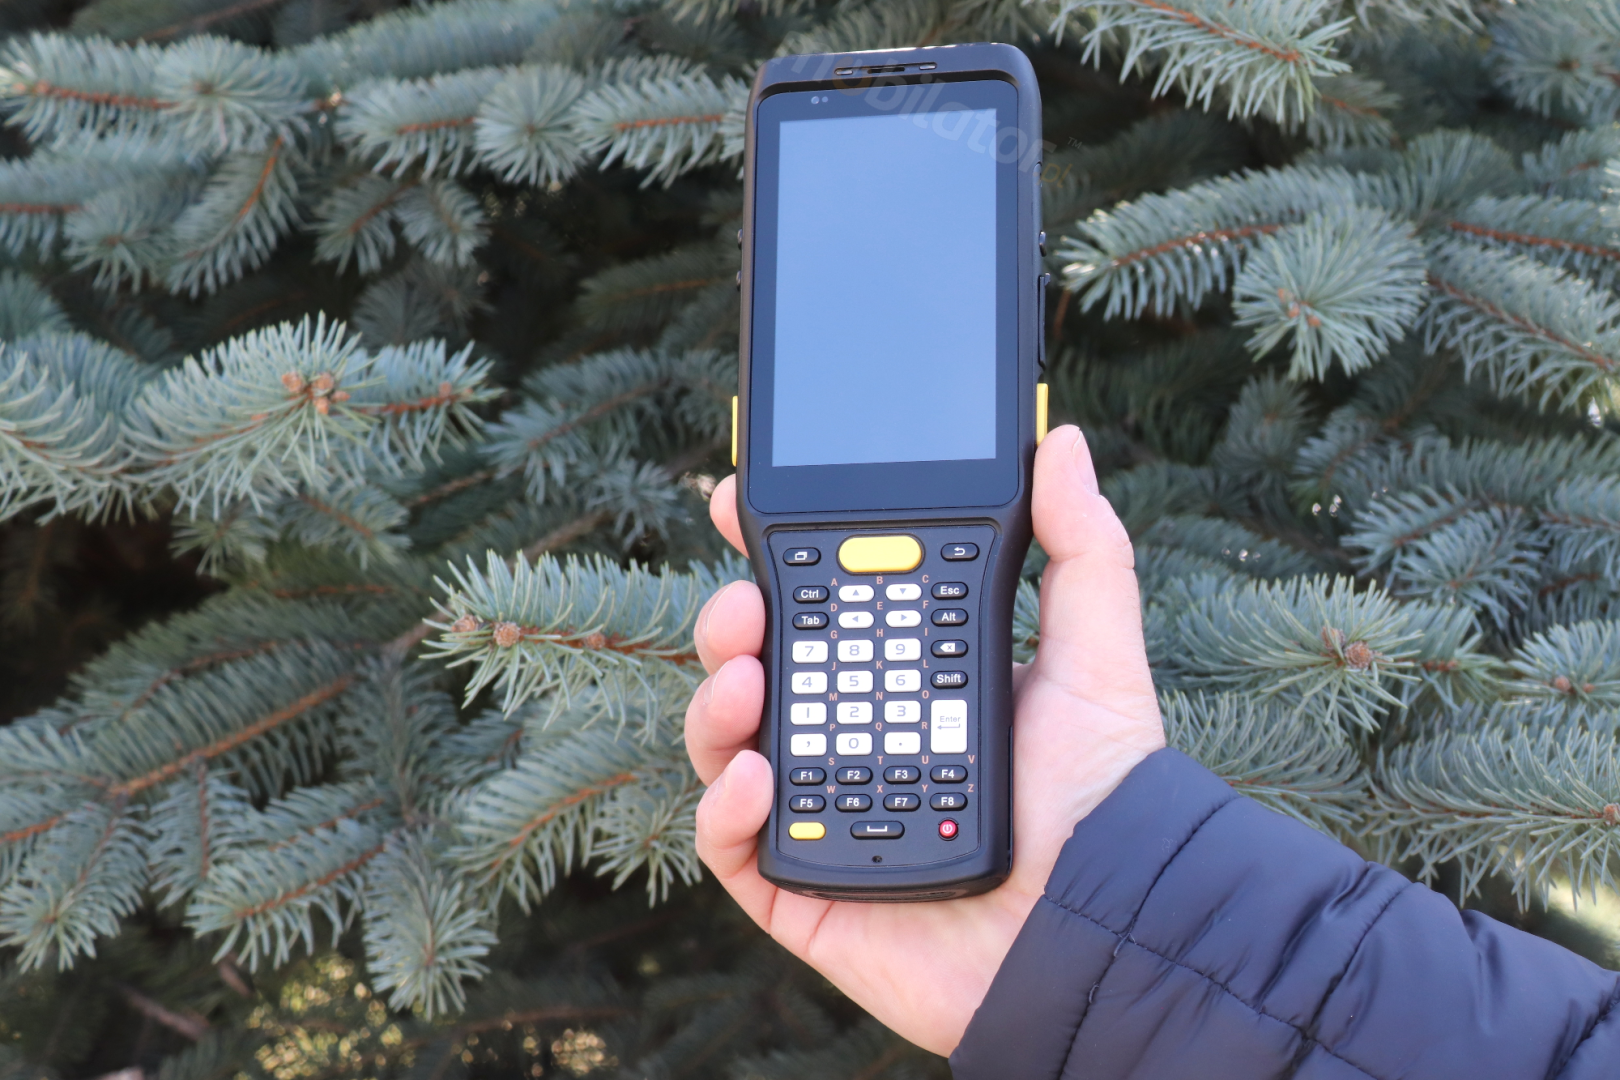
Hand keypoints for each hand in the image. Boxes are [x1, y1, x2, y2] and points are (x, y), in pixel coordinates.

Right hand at [683, 426, 1165, 1055]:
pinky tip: (758, 772)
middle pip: (755, 667)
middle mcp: (851, 736)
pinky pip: (731, 846)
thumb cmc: (1102, 799)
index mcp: (902, 678)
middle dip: (730, 623)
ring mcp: (821, 810)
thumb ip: (1081, 547)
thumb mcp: (1098, 656)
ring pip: (727, 745)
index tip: (735, 506)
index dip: (768, 559)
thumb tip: (1063, 440)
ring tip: (746, 679)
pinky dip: (725, 806)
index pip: (817, 608)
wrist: (1107, 927)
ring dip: (716, 702)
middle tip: (744, 603)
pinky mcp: (801, 887)